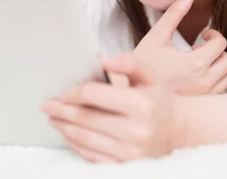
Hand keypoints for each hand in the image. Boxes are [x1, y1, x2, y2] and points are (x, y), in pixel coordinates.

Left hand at [41, 54, 186, 162]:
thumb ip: (128, 62)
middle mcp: (136, 131)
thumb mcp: (149, 75)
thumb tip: (102, 59)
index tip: (63, 92)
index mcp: (142, 104)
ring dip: (64, 128)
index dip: (74, 93)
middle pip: (85, 118)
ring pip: (84, 139)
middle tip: (46, 106)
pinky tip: (68, 135)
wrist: (180, 131)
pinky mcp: (126, 166)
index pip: (94, 95)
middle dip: (61, 111)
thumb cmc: (159, 99)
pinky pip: (91, 156)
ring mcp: (130, 152)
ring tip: (53, 119)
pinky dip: (75, 144)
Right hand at [133, 0, 226, 94]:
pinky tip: (194, 77)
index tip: (202, 35)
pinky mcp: (200, 106)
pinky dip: (213, 81)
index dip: (212, 34)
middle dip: (215, 50)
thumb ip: (175, 12)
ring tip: (196, 63)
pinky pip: (219, 91)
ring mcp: (203, 97)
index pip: (220, 43)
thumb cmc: (142, 65)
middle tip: (198, 48)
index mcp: (195, 64)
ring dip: (216, 66)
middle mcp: (204, 83)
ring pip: (226, 77)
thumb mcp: (156, 36)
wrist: (130, 94)